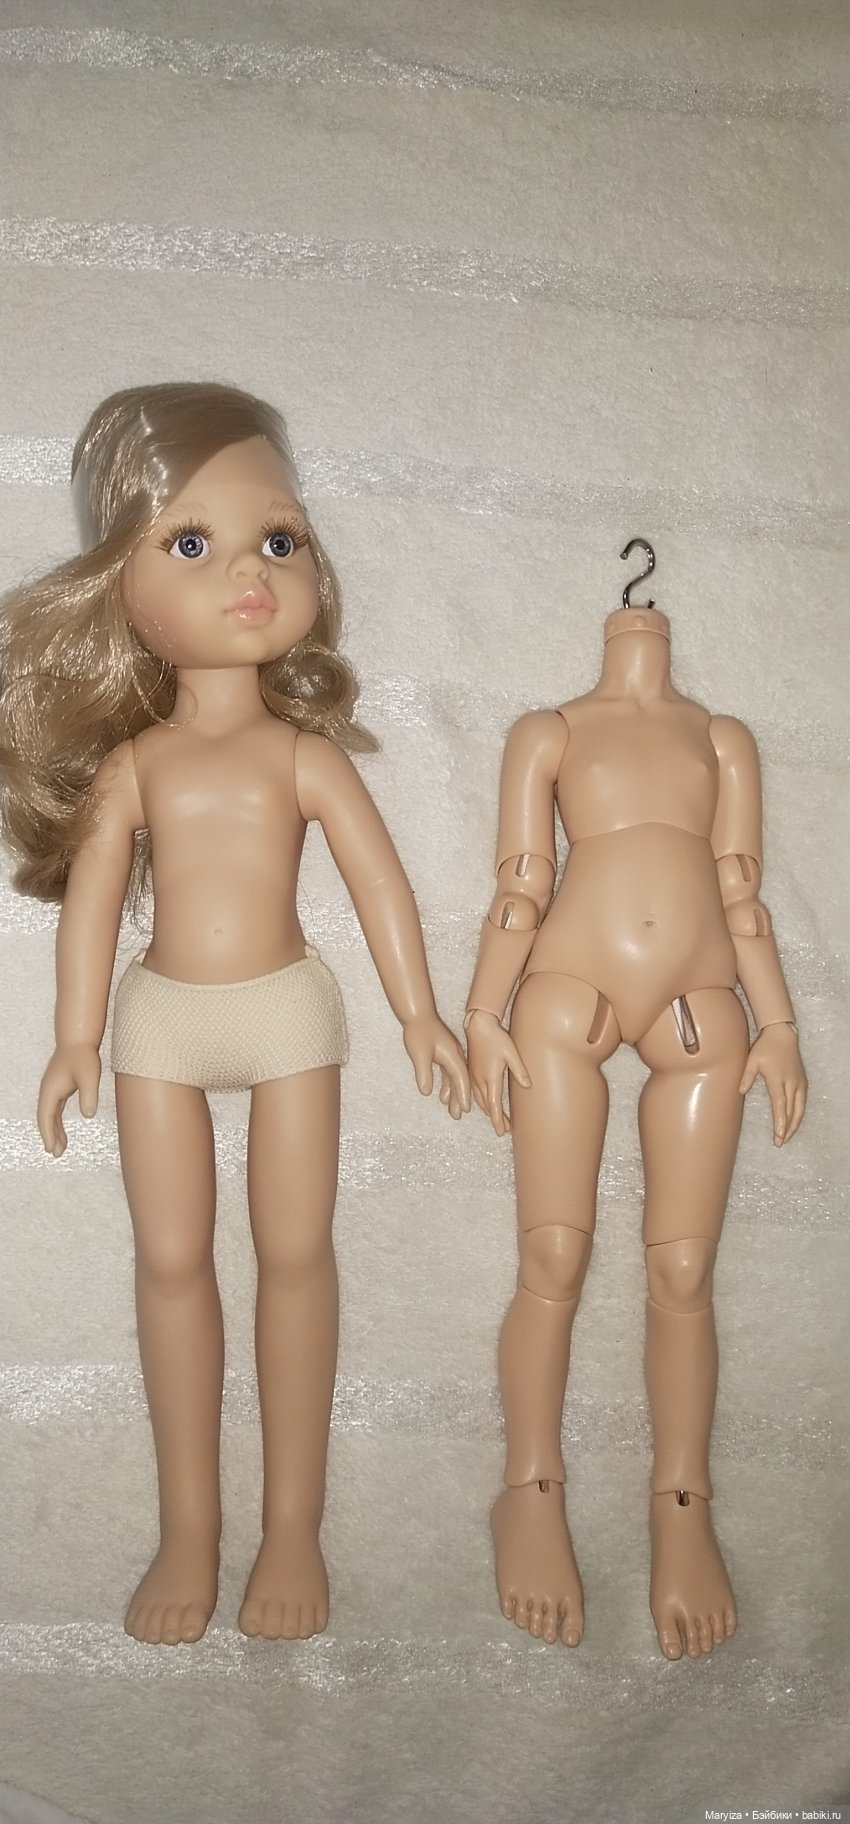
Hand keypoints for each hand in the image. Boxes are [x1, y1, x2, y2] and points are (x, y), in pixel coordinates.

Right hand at [37, 1043, 101, 1157]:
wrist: (79, 1040)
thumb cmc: (84, 1056)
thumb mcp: (90, 1076)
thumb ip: (89, 1095)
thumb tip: (89, 1116)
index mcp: (51, 1089)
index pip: (46, 1116)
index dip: (48, 1134)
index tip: (51, 1149)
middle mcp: (48, 1091)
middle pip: (46, 1119)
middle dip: (50, 1137)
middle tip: (56, 1154)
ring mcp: (52, 1090)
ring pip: (50, 1116)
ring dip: (54, 1132)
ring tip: (60, 1149)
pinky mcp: (60, 1089)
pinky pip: (55, 1111)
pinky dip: (58, 1123)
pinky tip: (62, 1133)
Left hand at [402, 1014, 470, 1119]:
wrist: (418, 1014)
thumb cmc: (418, 1032)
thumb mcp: (419, 1054)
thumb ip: (424, 1073)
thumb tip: (426, 1092)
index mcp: (452, 1055)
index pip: (460, 1078)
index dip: (463, 1094)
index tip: (466, 1109)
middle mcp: (455, 1055)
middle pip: (460, 1080)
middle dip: (460, 1098)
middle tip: (458, 1116)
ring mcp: (450, 1054)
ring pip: (455, 1078)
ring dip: (454, 1094)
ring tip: (453, 1111)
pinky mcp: (444, 1053)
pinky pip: (449, 1073)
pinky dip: (448, 1085)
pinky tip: (443, 1096)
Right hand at [465, 1008, 530, 1137]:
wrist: (478, 1025)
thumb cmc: (496, 1038)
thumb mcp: (512, 1053)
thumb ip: (519, 1070)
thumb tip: (527, 1086)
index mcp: (490, 1078)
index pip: (494, 1105)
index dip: (498, 1120)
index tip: (502, 1131)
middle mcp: (479, 1080)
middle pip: (487, 1106)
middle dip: (495, 1118)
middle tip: (504, 1129)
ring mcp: (473, 1076)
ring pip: (479, 1100)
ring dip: (488, 1111)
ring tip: (497, 1119)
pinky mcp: (471, 1071)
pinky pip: (474, 1092)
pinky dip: (480, 1102)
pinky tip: (484, 1103)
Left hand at [739, 1023, 806, 1145]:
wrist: (782, 1035)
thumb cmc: (765, 1047)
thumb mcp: (751, 1060)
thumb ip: (746, 1077)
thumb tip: (740, 1091)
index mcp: (778, 1080)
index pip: (780, 1106)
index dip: (780, 1122)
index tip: (778, 1136)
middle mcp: (791, 1083)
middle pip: (791, 1112)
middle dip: (786, 1129)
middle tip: (779, 1142)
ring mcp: (799, 1083)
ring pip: (799, 1109)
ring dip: (794, 1125)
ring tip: (786, 1137)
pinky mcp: (803, 1082)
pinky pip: (802, 1103)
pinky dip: (799, 1115)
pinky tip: (794, 1123)